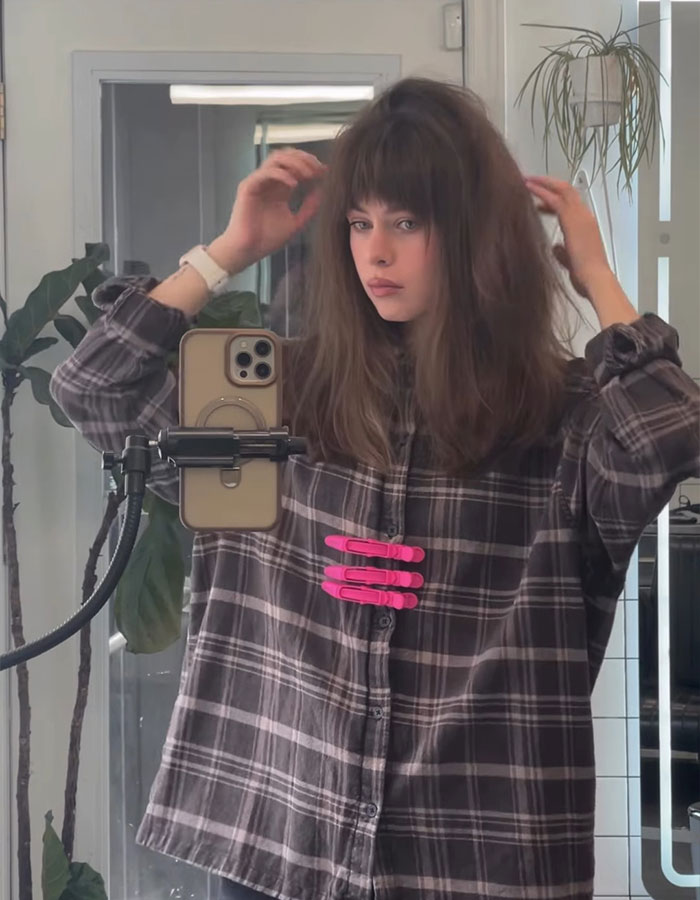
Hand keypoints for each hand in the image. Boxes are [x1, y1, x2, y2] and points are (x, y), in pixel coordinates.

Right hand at [214, 148, 326, 271]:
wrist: (248, 251)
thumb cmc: (267, 239)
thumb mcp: (296, 223)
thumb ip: (309, 208)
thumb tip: (322, 191)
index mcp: (280, 188)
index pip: (295, 166)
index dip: (311, 165)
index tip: (326, 171)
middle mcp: (269, 182)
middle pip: (287, 156)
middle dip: (305, 158)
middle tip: (318, 169)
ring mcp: (258, 182)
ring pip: (276, 158)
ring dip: (295, 162)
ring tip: (308, 173)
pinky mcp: (248, 187)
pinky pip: (266, 172)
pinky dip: (281, 174)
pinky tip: (294, 184)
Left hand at [524, 174, 611, 299]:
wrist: (594, 278)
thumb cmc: (586, 275)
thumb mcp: (571, 261)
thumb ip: (564, 252)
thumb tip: (555, 248)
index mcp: (586, 226)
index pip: (570, 205)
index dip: (553, 200)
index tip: (538, 201)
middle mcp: (585, 216)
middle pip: (567, 191)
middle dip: (548, 184)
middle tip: (530, 181)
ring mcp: (581, 215)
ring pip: (562, 190)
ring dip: (543, 183)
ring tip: (526, 180)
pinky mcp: (572, 219)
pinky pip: (555, 198)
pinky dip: (541, 190)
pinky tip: (528, 188)